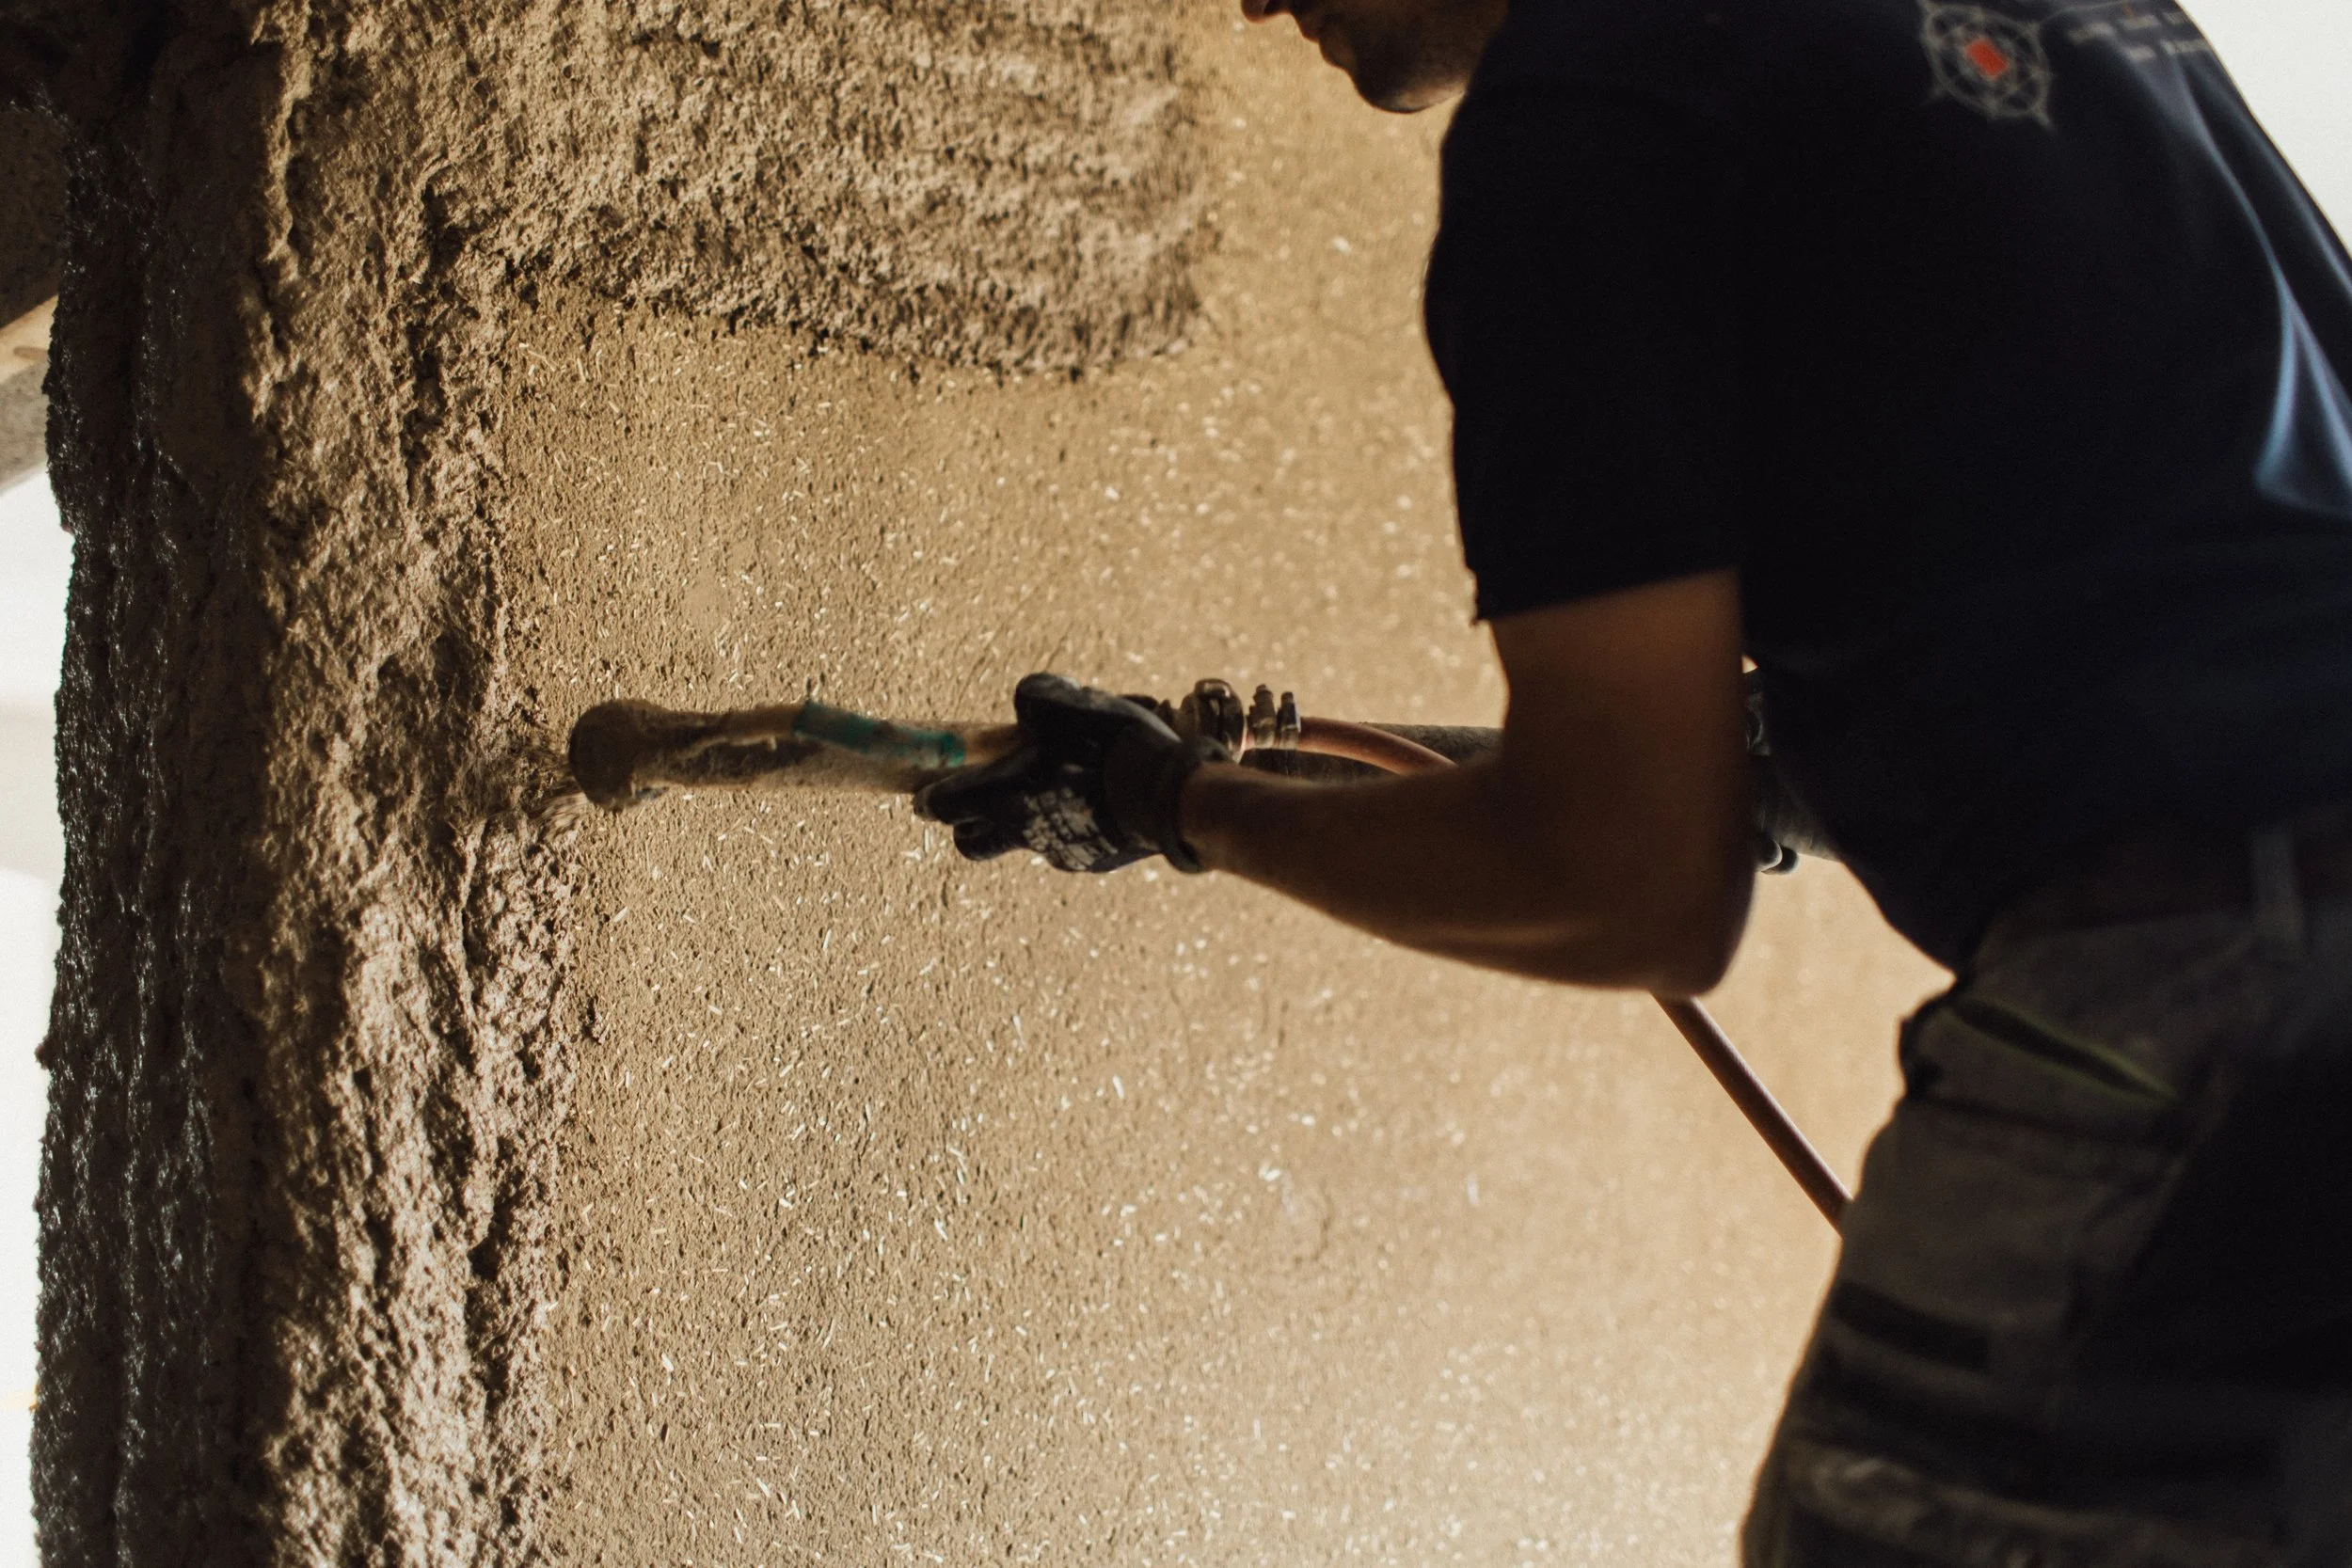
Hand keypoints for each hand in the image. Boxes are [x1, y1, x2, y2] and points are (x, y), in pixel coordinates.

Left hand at [914, 674, 1228, 872]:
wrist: (1173, 799)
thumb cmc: (1114, 749)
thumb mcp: (1071, 704)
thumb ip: (1037, 697)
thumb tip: (1027, 704)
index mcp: (1004, 796)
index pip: (941, 807)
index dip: (931, 796)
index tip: (929, 789)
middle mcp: (1022, 832)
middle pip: (969, 842)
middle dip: (965, 822)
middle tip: (977, 798)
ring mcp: (1057, 853)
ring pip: (1022, 841)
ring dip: (1024, 819)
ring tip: (1055, 787)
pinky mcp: (1091, 862)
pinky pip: (1066, 844)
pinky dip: (1068, 825)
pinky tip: (1097, 801)